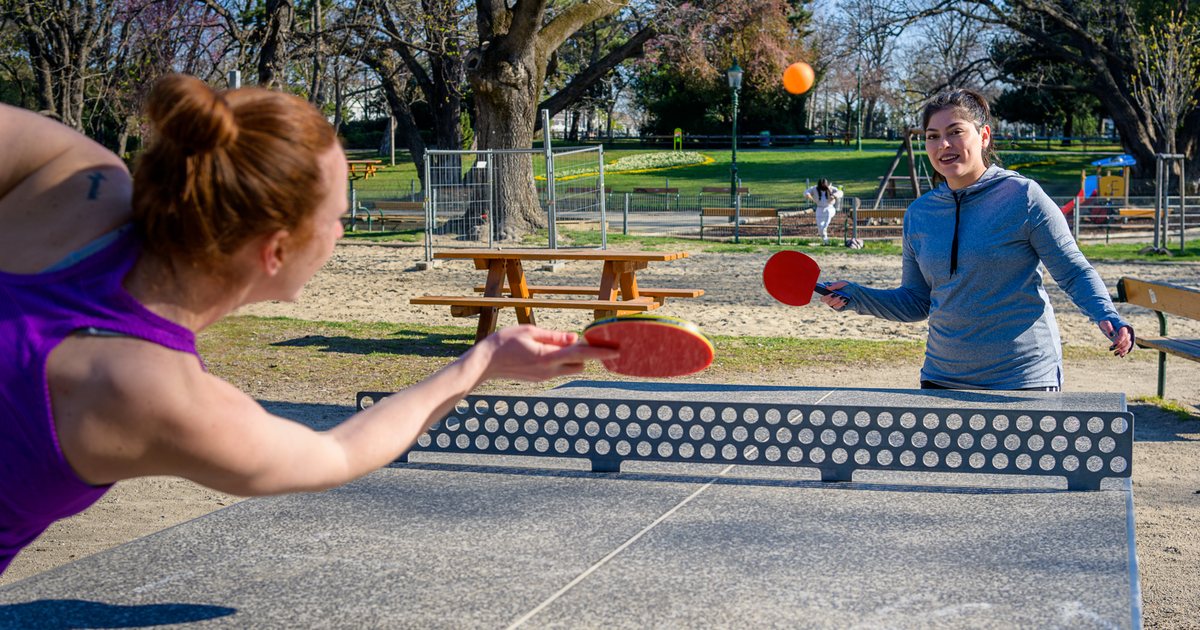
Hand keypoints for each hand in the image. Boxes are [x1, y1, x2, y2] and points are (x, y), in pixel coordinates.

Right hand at [478, 325, 617, 381]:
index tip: (616, 351)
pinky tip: (552, 350)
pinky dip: (562, 361)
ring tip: (568, 343)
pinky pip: (557, 370)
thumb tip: (575, 337)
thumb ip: (554, 336)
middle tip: (590, 340)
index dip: (601, 353)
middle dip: (587, 355)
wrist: (484, 364)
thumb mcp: (529, 331)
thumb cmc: (504, 343)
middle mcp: (549, 370)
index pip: (581, 354)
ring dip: (574, 358)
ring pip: (570, 369)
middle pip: (580, 365)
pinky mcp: (539, 379)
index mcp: (548, 357)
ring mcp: (544, 377)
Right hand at [820, 281, 849, 310]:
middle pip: (823, 299)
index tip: (822, 290)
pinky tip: (844, 300)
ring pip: (830, 303)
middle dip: (827, 297)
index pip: (821, 292)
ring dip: (835, 300)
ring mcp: (834, 303)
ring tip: (841, 296)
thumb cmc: (849, 287)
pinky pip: (836, 307)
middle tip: (832, 294)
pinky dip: (840, 303)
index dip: (820, 291)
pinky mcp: (839, 308)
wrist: (858, 295)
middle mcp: (830, 298)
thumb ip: (835, 285)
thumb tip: (827, 287)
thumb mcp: (843, 283)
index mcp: (829, 291)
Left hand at [1098, 321, 1134, 356]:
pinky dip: (1125, 351)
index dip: (1119, 342)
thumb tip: (1111, 335)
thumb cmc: (1106, 320)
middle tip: (1110, 349)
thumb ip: (1108, 327)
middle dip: (1120, 347)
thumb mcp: (1105, 322)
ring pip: (1129, 344)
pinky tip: (1121, 355)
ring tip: (1115, 354)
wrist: (1109, 319)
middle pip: (1127, 341)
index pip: (1123, 335)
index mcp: (1124, 326)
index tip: (1112, 347)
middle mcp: (1128, 331)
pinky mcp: (1127, 339)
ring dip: (1123, 350)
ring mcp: (1128, 335)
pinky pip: (1128, 346)